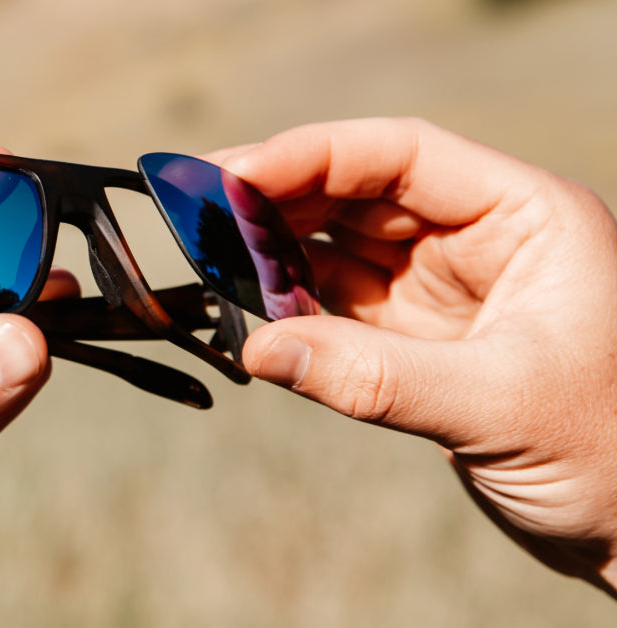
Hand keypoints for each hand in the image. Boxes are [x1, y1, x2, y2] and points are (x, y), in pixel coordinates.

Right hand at [210, 118, 616, 593]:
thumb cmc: (612, 459)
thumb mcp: (497, 406)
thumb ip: (375, 376)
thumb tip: (258, 349)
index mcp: (526, 218)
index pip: (404, 156)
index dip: (313, 155)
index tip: (234, 176)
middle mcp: (482, 240)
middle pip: (360, 192)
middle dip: (278, 196)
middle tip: (194, 208)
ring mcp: (447, 290)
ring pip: (340, 246)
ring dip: (274, 250)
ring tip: (206, 255)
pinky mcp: (419, 341)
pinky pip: (337, 305)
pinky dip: (289, 306)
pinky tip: (246, 307)